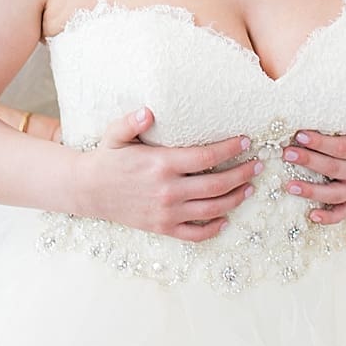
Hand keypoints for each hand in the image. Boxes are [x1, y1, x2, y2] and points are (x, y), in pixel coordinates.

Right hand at [72, 108, 263, 241]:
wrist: (88, 191)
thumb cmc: (105, 159)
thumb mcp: (115, 135)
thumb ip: (132, 122)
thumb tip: (149, 111)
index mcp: (160, 164)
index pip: (206, 156)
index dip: (230, 149)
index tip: (245, 141)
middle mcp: (168, 190)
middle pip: (217, 184)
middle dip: (243, 174)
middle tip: (258, 165)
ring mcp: (167, 212)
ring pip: (213, 209)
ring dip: (236, 198)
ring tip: (249, 188)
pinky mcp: (163, 228)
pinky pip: (197, 233)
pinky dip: (216, 228)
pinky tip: (226, 218)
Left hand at [283, 91, 345, 223]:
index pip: (342, 147)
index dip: (321, 142)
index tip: (299, 134)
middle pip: (334, 169)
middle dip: (310, 161)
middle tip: (286, 152)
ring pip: (335, 194)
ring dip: (311, 191)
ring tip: (288, 185)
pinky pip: (343, 212)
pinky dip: (329, 217)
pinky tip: (311, 216)